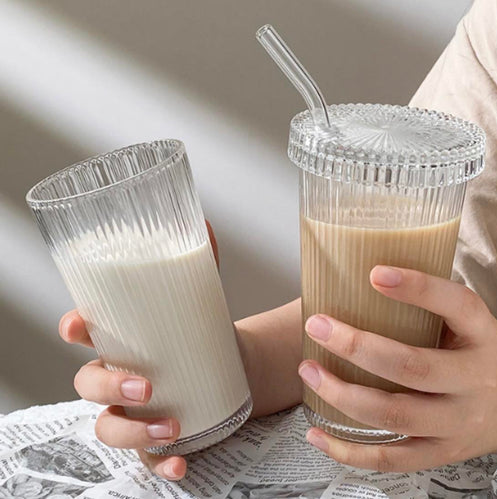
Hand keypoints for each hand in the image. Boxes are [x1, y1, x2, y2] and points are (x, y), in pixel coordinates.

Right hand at [58, 220, 219, 480]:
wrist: (231, 366)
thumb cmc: (203, 331)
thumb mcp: (201, 298)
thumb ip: (201, 264)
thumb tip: (206, 225)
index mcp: (121, 339)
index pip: (83, 332)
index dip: (73, 329)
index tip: (78, 326)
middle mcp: (118, 375)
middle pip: (88, 385)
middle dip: (107, 386)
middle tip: (144, 386)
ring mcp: (134, 410)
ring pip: (109, 427)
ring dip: (132, 431)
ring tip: (170, 424)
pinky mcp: (157, 434)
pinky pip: (146, 458)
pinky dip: (159, 462)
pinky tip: (179, 461)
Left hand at [298, 265, 496, 471]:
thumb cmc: (478, 352)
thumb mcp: (468, 322)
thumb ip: (428, 305)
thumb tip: (355, 279)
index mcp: (482, 336)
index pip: (457, 305)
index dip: (417, 288)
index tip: (374, 273)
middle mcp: (474, 380)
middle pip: (412, 366)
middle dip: (356, 346)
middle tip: (317, 325)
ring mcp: (457, 423)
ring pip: (395, 414)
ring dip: (343, 394)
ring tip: (309, 371)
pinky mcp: (441, 452)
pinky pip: (392, 460)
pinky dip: (349, 452)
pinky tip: (317, 434)